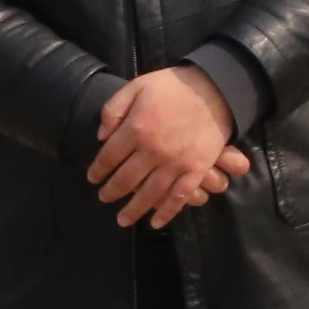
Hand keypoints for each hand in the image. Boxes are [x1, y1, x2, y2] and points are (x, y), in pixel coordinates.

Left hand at [89, 64, 249, 229]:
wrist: (215, 88)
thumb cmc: (173, 86)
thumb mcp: (137, 86)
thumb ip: (114, 109)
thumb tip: (101, 136)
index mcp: (136, 128)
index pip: (108, 157)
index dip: (98, 170)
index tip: (92, 178)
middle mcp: (153, 150)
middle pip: (125, 179)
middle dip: (111, 192)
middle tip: (104, 198)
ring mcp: (176, 163)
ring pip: (149, 194)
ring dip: (133, 210)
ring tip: (122, 219)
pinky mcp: (197, 170)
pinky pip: (179, 197)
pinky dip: (167, 212)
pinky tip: (155, 223)